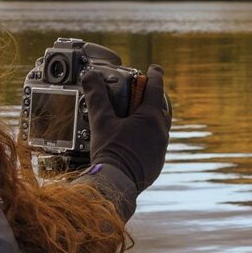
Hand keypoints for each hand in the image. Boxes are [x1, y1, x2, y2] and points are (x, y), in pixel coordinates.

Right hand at [82, 63, 169, 195]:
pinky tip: (133, 143)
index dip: (154, 75)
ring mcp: (160, 150)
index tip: (154, 68)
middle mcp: (161, 132)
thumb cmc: (110, 152)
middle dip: (153, 99)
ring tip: (134, 120)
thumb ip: (96, 96)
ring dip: (149, 121)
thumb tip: (90, 75)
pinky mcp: (156, 164)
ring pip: (159, 128)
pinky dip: (146, 139)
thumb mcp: (101, 121)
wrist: (116, 184)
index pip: (156, 88)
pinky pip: (155, 146)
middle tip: (142, 95)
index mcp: (151, 118)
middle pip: (161, 108)